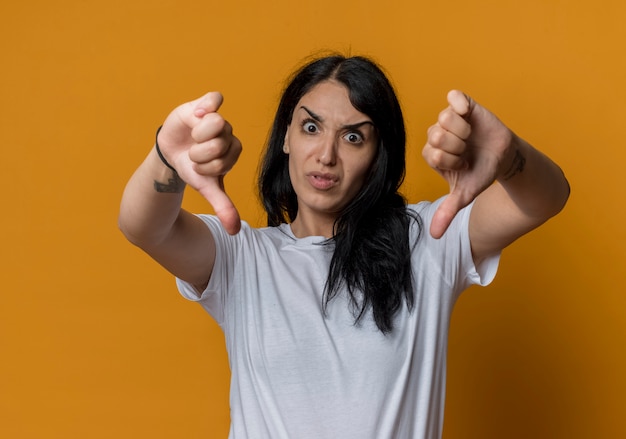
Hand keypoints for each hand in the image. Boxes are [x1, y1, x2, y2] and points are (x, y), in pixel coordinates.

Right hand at [157, 92, 241, 233]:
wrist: (172, 154)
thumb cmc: (193, 169)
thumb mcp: (207, 187)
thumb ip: (223, 205)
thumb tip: (235, 232)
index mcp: (233, 149)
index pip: (228, 157)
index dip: (209, 166)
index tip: (200, 168)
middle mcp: (227, 132)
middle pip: (220, 142)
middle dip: (200, 155)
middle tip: (193, 155)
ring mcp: (215, 118)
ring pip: (214, 123)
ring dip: (196, 138)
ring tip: (191, 139)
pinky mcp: (202, 105)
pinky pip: (214, 98)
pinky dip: (206, 106)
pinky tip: (196, 115)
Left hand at [422, 90, 513, 237]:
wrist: (503, 158)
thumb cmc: (480, 173)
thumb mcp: (465, 194)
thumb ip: (447, 211)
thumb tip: (434, 235)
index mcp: (433, 154)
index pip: (432, 154)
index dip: (452, 161)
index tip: (463, 164)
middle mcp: (437, 134)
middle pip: (436, 135)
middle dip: (458, 147)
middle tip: (468, 151)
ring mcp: (449, 118)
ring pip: (444, 118)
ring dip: (463, 131)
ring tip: (472, 137)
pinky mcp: (462, 104)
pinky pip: (454, 97)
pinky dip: (460, 104)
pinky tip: (469, 114)